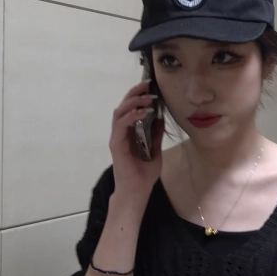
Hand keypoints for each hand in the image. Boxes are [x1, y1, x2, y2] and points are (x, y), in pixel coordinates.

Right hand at [109, 79, 164, 200]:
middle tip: (147, 84)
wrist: (137, 191)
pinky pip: (121, 125)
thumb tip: (160, 118)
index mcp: (129, 132)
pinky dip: (130, 116)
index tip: (151, 87)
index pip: (131, 108)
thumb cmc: (144, 174)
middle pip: (123, 106)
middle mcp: (121, 132)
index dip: (138, 95)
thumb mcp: (155, 150)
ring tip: (147, 98)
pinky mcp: (116, 144)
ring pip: (119, 112)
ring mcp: (117, 137)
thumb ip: (156, 135)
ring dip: (133, 102)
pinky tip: (142, 112)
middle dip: (134, 93)